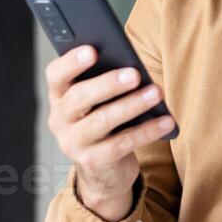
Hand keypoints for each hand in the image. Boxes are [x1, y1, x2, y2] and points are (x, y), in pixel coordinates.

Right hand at [45, 45, 175, 221]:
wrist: (103, 170)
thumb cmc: (105, 120)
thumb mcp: (100, 101)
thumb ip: (107, 81)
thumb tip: (132, 66)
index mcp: (60, 96)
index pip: (56, 75)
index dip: (71, 62)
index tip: (93, 50)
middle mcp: (60, 119)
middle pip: (79, 97)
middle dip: (108, 84)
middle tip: (135, 73)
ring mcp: (74, 143)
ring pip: (102, 121)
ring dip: (132, 105)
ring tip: (157, 92)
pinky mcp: (93, 161)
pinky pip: (122, 143)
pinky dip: (147, 131)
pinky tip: (166, 121)